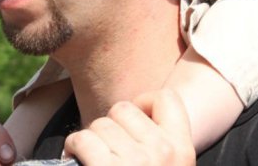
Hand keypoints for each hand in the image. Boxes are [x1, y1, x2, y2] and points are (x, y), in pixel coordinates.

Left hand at [63, 89, 194, 165]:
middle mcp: (164, 152)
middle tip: (108, 150)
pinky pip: (83, 138)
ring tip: (92, 157)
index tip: (134, 127)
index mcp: (183, 151)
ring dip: (90, 139)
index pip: (167, 97)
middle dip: (111, 127)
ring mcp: (136, 161)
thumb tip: (140, 114)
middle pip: (124, 109)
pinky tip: (76, 157)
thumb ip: (163, 142)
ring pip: (101, 123)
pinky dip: (74, 147)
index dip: (145, 104)